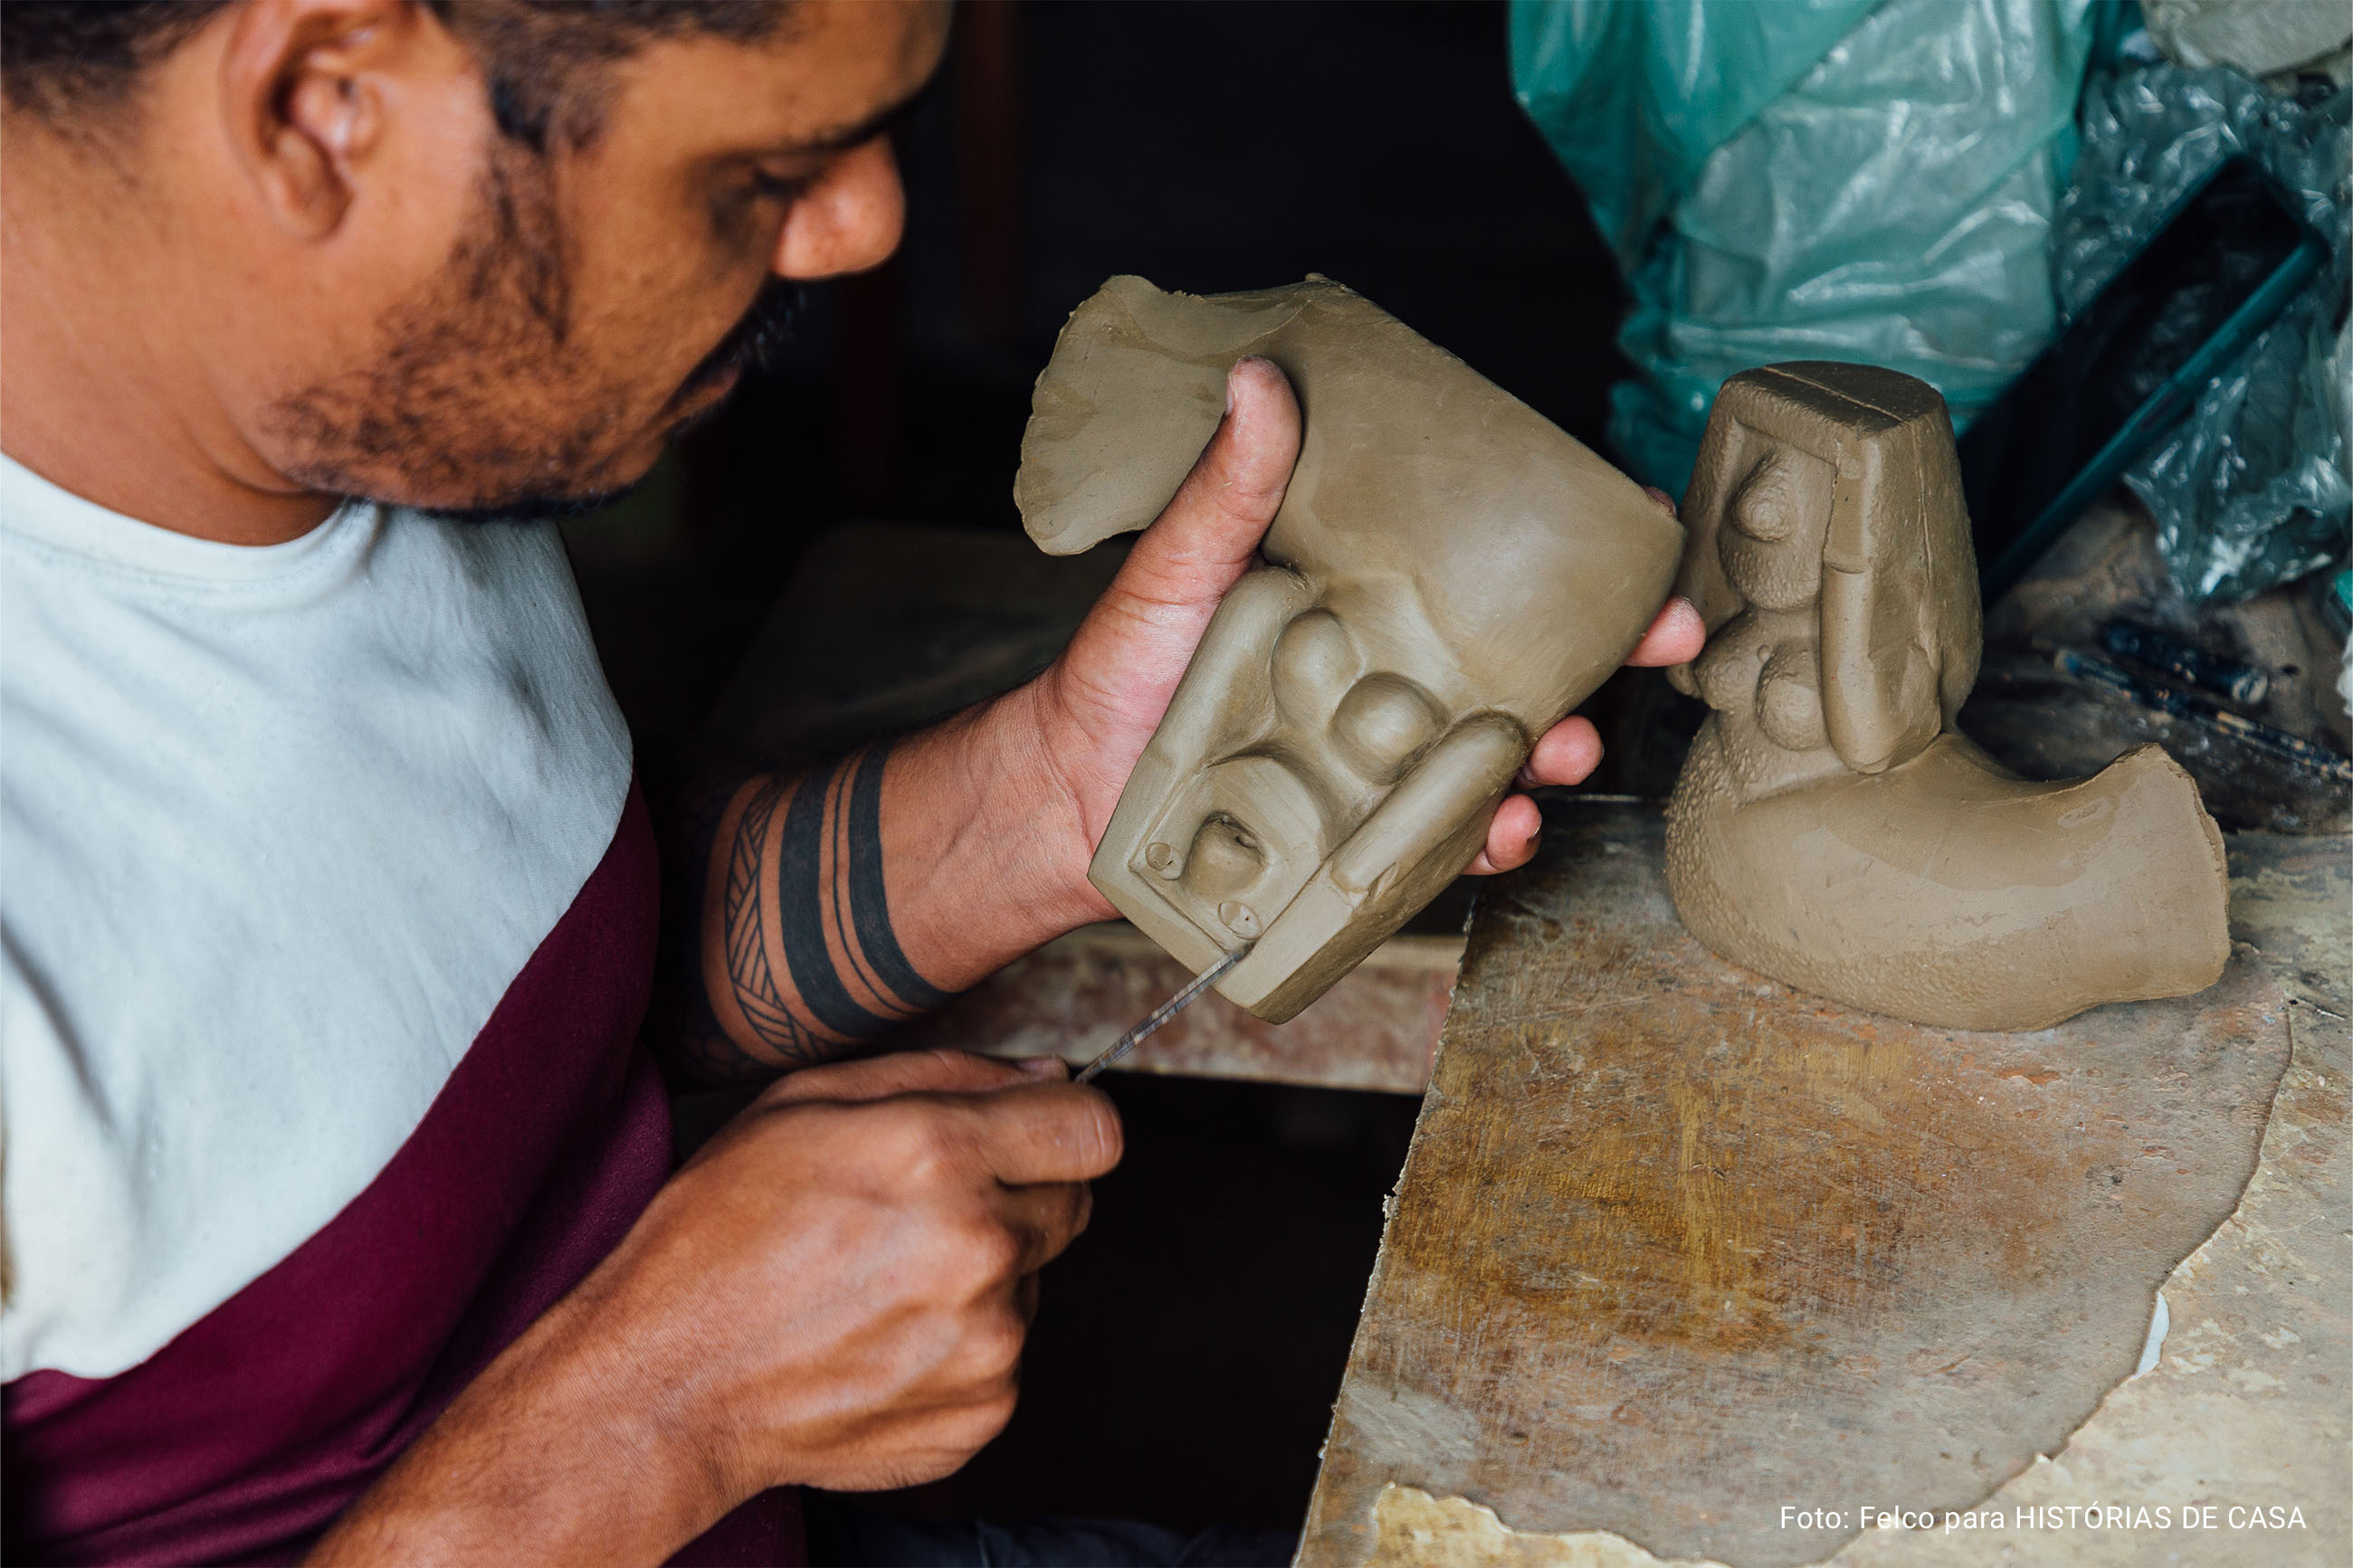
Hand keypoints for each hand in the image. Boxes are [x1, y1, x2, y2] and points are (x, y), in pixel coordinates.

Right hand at [307, 1051, 1117, 1562]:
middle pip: (1070, 1203)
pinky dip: (959, 1346)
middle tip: (919, 1214)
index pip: (1094, 1131)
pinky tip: (879, 1340)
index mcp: (942, 1155)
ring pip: (1034, 1282)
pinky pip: (1006, 1356)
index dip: (1060, 1128)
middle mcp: (981, 1248)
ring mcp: (989, 1341)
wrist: (667, 1385)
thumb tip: (1048, 1077)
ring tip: (880, 1284)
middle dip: (1014, 1197)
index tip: (1026, 1139)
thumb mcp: (804, 1105)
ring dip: (983, 1276)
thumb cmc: (718, 1235)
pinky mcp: (983, 1411)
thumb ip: (946, 1074)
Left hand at [1025, 362, 1704, 895]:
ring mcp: (1388, 759)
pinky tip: (1506, 828)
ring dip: (1558, 748)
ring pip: (1506, 751)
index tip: (1641, 530)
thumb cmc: (1123, 671)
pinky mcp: (1368, 834)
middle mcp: (1394, 676)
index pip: (1487, 568)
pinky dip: (1491, 838)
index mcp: (1369, 599)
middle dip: (1615, 651)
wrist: (1072, 793)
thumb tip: (1258, 377)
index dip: (1576, 553)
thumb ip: (1227, 487)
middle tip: (1667, 638)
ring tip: (1566, 746)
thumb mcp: (1176, 567)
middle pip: (1530, 659)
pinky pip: (1451, 838)